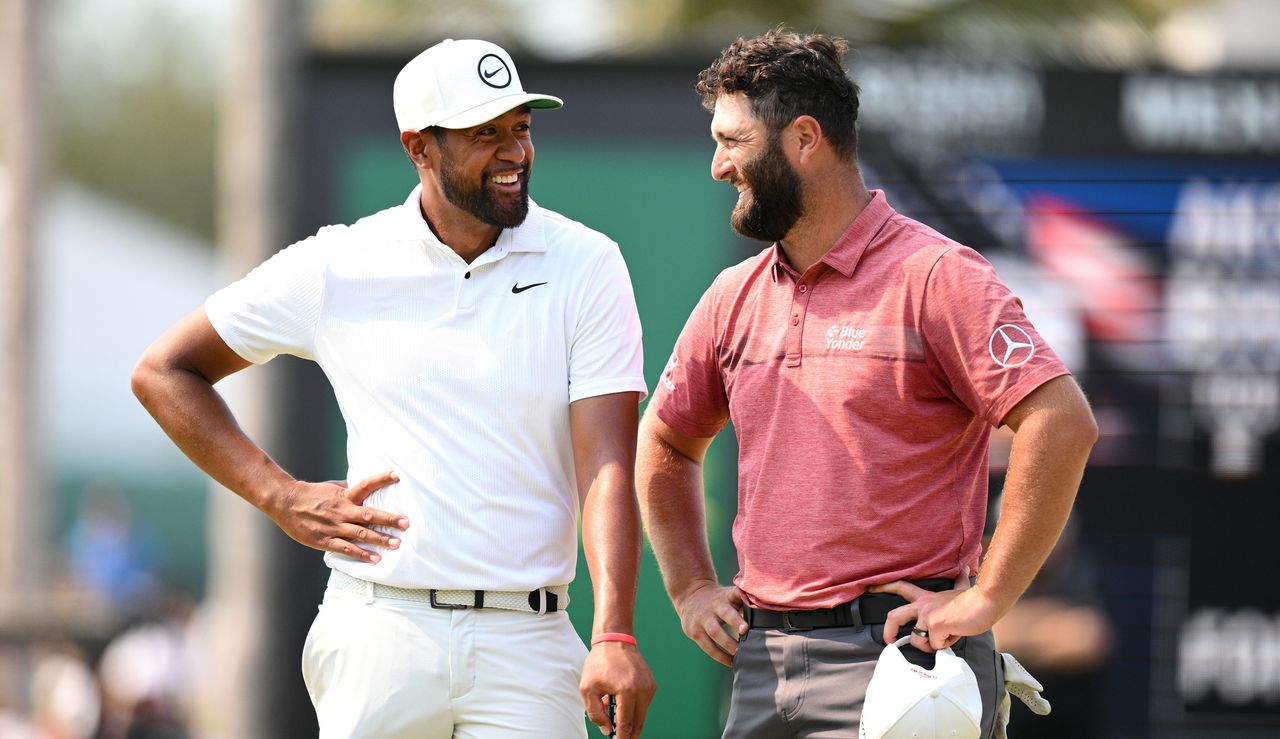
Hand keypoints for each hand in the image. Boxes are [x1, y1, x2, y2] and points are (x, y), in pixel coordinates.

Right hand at [264, 471, 407, 562]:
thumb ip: (349, 489)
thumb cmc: (311, 494)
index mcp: (344, 496)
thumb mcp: (332, 487)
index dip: (381, 479)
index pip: (365, 485)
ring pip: (361, 534)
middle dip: (389, 519)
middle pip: (369, 515)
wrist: (285, 502)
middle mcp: (342, 511)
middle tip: (406, 523)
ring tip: (396, 543)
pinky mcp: (325, 540)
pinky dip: (362, 554)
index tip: (397, 475)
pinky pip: (347, 549)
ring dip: (380, 539)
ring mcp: (334, 527)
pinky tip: (375, 559)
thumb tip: (366, 486)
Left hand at [580, 642, 655, 737]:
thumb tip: (607, 729)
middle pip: (637, 724)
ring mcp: (649, 687)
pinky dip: (633, 709)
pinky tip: (620, 702)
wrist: (615, 639)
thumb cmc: (599, 663)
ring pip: (641, 715)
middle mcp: (642, 690)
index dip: (621, 738)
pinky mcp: (651, 685)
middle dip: (627, 734)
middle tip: (617, 738)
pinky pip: (643, 705)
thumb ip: (596, 713)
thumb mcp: (588, 689)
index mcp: (627, 691)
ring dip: (629, 720)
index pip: (626, 725)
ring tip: (613, 713)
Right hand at [674, 580, 746, 666]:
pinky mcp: (694, 632)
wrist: (690, 595)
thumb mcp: (729, 596)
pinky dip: (719, 656)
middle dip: (735, 622)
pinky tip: (730, 662)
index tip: (752, 603)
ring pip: (715, 632)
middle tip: (746, 631)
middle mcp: (714, 607)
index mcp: (725, 597)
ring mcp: (702, 619)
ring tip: (739, 654)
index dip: (742, 598)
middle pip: (725, 613)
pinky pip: (708, 646)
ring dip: (728, 644)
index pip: (735, 594)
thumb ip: (744, 603)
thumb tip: (767, 615)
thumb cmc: (718, 600)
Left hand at [871, 567, 999, 652]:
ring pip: (916, 640)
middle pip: (894, 616)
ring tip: (946, 637)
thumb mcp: (961, 588)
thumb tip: (966, 568)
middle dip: (887, 631)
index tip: (870, 588)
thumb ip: (959, 581)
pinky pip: (935, 646)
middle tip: (889, 641)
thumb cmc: (974, 599)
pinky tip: (955, 634)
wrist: (985, 602)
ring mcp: (927, 615)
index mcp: (926, 597)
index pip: (900, 587)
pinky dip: (946, 645)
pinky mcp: (933, 625)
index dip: (883, 587)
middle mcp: (922, 605)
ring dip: (931, 646)